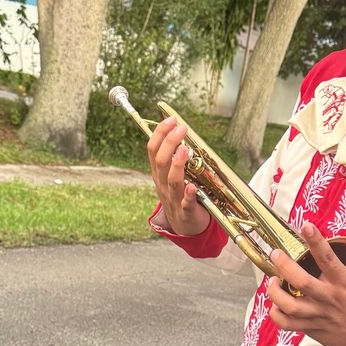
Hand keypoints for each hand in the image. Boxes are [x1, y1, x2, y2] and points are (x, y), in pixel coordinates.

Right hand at [147, 115, 209, 237]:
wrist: (184, 226)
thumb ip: (174, 155)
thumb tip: (178, 129)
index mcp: (158, 173)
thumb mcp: (172, 174)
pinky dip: (189, 195)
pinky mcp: (186, 212)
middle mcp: (163, 184)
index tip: (171, 119)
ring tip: (183, 149)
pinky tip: (192, 186)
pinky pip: (186, 203)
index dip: (160, 133)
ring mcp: (173, 198)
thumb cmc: (180, 195)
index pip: (153, 149)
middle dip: (169, 142)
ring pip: (171, 181)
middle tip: (181, 127)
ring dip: (177, 164)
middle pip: (160, 162)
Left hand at [266, 224, 345, 345]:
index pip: (329, 259)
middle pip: (302, 282)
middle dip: (285, 266)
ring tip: (272, 281)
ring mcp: (319, 315)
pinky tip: (275, 305)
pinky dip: (277, 316)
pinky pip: (289, 325)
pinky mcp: (312, 328)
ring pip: (291, 306)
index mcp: (344, 282)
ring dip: (276, 293)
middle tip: (275, 254)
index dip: (316, 242)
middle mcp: (330, 298)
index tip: (306, 226)